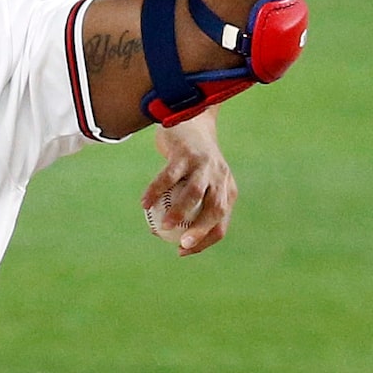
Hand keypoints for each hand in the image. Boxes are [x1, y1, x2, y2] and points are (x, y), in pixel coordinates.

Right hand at [141, 111, 237, 255]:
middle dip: (200, 231)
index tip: (181, 250)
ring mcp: (204, 164)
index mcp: (227, 190)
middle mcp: (220, 177)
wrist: (190, 122)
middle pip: (215, 210)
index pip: (221, 223)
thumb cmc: (191, 162)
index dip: (204, 241)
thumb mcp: (199, 182)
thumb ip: (190, 207)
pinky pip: (170, 176)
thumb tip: (168, 236)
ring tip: (162, 226)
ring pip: (195, 193)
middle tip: (180, 244)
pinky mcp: (186, 153)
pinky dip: (156, 191)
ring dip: (180, 212)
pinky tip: (144, 203)